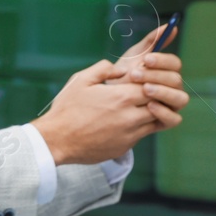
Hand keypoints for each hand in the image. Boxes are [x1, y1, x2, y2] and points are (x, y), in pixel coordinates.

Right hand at [31, 59, 158, 165]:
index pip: (153, 84)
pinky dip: (140, 126)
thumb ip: (103, 69)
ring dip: (151, 111)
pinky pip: (143, 133)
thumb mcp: (80, 80)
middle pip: (160, 102)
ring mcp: (131, 133)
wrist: (56, 141)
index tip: (140, 79)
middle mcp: (131, 116)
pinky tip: (125, 121)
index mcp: (122, 96)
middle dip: (155, 95)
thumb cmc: (66, 110)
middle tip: (143, 92)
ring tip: (137, 106)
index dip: (150, 80)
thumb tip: (120, 69)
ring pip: (156, 119)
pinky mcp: (126, 146)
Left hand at [106, 21, 188, 129]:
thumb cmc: (122, 76)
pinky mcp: (165, 121)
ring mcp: (170, 105)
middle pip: (176, 80)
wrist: (104, 101)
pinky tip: (149, 106)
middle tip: (135, 75)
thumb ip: (151, 41)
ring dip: (164, 93)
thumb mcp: (133, 56)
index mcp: (167, 71)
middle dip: (156, 76)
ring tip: (145, 90)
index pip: (174, 63)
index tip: (146, 59)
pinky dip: (165, 113)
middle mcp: (172, 87)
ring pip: (181, 99)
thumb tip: (171, 26)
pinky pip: (174, 119)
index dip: (162, 60)